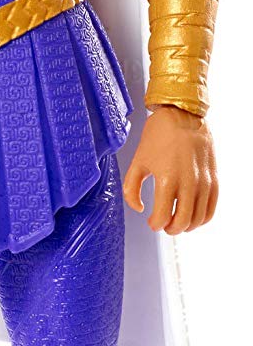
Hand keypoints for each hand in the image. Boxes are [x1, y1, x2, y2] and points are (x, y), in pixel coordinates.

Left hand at [123, 106, 218, 233]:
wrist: (182, 115)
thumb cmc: (157, 137)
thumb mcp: (137, 162)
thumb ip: (131, 189)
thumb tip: (140, 209)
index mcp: (167, 179)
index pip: (163, 217)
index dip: (155, 225)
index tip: (152, 222)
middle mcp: (188, 182)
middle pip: (183, 222)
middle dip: (171, 229)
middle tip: (164, 225)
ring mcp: (204, 181)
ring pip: (199, 218)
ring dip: (187, 226)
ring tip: (177, 221)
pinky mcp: (214, 178)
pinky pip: (212, 208)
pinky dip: (202, 218)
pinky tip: (192, 215)